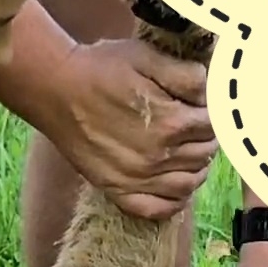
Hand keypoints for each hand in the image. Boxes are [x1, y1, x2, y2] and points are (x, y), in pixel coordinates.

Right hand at [43, 38, 216, 219]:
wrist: (54, 88)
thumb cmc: (99, 68)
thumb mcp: (146, 57)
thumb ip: (186, 75)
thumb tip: (210, 91)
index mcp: (171, 122)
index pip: (213, 126)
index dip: (211, 113)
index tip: (201, 106)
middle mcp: (158, 157)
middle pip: (204, 155)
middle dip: (206, 139)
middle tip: (195, 126)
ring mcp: (137, 178)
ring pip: (188, 185)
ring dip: (196, 169)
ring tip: (188, 153)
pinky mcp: (116, 190)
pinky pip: (157, 209)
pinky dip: (173, 202)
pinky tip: (174, 187)